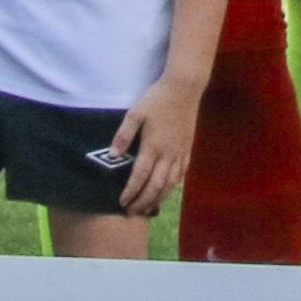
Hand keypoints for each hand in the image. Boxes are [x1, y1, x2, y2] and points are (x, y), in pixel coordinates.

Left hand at [112, 81, 201, 218]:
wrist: (184, 88)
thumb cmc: (157, 98)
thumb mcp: (135, 113)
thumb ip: (123, 135)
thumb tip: (112, 155)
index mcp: (152, 146)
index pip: (140, 176)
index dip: (131, 192)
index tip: (122, 203)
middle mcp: (168, 154)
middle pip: (156, 185)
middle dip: (143, 201)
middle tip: (133, 212)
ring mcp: (180, 152)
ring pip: (170, 183)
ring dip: (159, 198)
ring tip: (149, 208)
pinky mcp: (188, 148)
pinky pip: (182, 173)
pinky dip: (174, 185)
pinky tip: (169, 190)